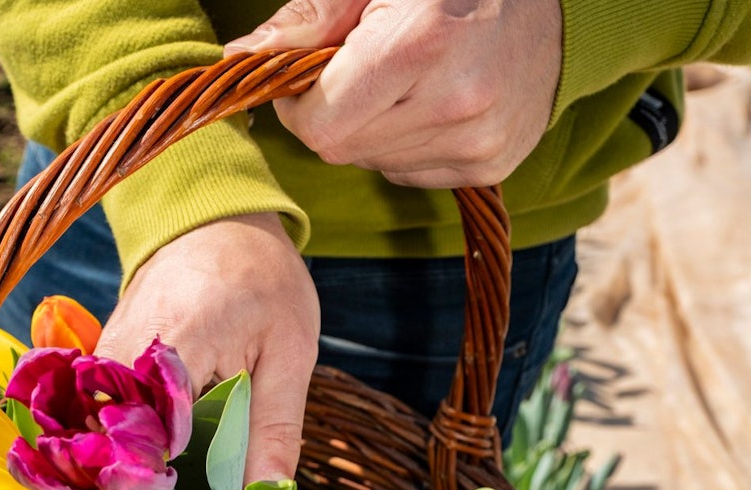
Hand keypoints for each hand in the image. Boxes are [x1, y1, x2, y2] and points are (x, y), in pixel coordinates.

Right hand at [95, 213, 318, 484]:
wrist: (213, 221)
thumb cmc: (262, 280)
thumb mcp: (290, 354)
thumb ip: (276, 434)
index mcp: (174, 348)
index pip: (147, 443)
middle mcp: (119, 355)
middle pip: (113, 449)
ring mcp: (99, 358)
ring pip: (101, 438)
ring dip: (135, 471)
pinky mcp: (95, 363)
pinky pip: (101, 418)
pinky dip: (128, 444)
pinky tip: (160, 461)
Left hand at [224, 0, 561, 187]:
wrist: (551, 3)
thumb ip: (306, 20)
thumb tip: (238, 61)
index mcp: (420, 44)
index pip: (317, 125)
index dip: (300, 102)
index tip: (312, 71)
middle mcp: (458, 101)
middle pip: (341, 149)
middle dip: (334, 113)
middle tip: (362, 68)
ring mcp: (481, 140)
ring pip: (374, 163)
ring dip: (371, 129)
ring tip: (407, 80)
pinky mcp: (494, 165)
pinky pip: (412, 173)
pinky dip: (407, 145)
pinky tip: (433, 102)